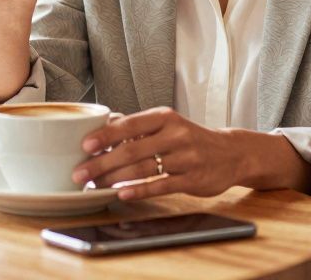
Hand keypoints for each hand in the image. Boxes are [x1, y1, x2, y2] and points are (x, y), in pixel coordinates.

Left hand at [70, 107, 248, 200]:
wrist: (230, 153)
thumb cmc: (190, 138)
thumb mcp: (167, 124)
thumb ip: (137, 126)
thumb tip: (101, 126)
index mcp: (165, 117)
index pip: (130, 124)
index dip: (105, 135)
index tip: (84, 145)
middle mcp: (175, 134)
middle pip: (132, 149)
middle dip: (102, 163)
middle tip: (80, 173)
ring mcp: (186, 157)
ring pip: (143, 169)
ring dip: (115, 179)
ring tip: (94, 186)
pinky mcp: (193, 179)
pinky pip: (161, 185)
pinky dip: (140, 190)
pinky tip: (122, 194)